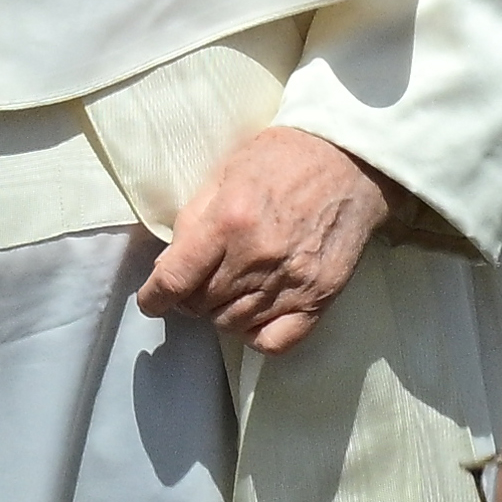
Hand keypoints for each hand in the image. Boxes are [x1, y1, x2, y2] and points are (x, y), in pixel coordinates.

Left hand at [140, 125, 403, 358]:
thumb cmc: (282, 159)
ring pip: (232, 324)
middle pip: (201, 305)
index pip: (175, 280)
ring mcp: (291, 282)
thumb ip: (193, 221)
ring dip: (219, 313)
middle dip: (189, 299)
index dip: (154, 297)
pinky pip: (275, 342)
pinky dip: (256, 335)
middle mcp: (257, 258)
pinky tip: (253, 316)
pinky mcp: (319, 297)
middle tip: (197, 284)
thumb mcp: (224, 173)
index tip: (151, 300)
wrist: (350, 159)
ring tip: (226, 293)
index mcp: (229, 221)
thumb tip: (169, 265)